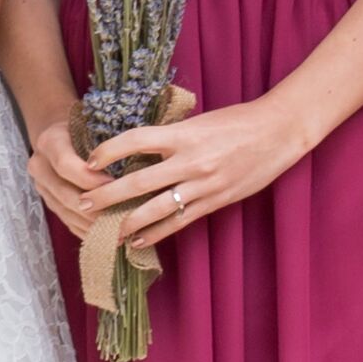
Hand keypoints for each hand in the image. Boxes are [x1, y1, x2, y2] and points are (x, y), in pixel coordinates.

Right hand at [23, 115, 114, 243]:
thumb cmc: (84, 124)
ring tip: (122, 231)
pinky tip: (110, 237)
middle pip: (66, 194)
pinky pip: (68, 222)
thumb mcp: (92, 122)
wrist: (58, 132)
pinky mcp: (49, 202)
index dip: (89, 178)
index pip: (65, 165)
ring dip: (94, 224)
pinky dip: (89, 231)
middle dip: (96, 208)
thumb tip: (141, 156)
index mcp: (49, 142)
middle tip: (124, 217)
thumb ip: (107, 138)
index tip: (115, 184)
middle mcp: (39, 166)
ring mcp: (42, 187)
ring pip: (67, 212)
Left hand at [78, 95, 309, 258]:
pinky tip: (139, 241)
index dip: (109, 151)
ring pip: (156, 209)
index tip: (89, 161)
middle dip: (107, 195)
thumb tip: (139, 148)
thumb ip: (172, 136)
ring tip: (105, 232)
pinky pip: (180, 221)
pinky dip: (157, 233)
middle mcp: (190, 161)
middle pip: (138, 181)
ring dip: (127, 222)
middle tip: (83, 204)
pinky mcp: (215, 202)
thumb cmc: (239, 121)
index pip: (135, 141)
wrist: (279, 132)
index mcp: (184, 134)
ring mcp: (203, 185)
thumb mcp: (200, 121)